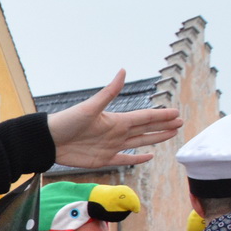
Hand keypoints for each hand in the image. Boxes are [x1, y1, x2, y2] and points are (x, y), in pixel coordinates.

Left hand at [46, 70, 182, 169]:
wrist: (50, 141)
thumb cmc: (68, 121)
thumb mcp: (90, 106)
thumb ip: (109, 92)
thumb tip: (123, 71)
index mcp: (116, 120)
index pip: (144, 117)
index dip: (161, 116)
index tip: (176, 113)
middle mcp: (117, 133)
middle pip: (146, 129)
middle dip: (163, 126)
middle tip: (180, 123)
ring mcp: (111, 146)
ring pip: (139, 142)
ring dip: (155, 139)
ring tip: (171, 135)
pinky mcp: (103, 160)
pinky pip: (125, 159)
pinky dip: (137, 158)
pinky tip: (150, 156)